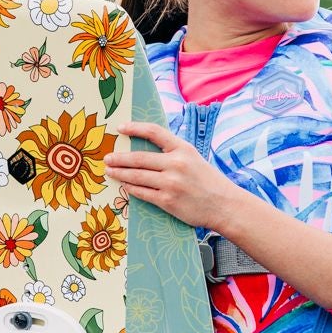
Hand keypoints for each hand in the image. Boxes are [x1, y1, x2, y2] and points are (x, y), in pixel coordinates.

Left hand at [107, 121, 241, 230]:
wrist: (224, 205)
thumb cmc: (208, 181)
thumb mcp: (194, 158)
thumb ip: (172, 152)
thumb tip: (145, 149)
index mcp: (183, 149)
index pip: (154, 132)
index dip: (134, 128)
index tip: (120, 128)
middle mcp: (176, 164)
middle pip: (139, 157)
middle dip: (119, 158)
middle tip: (107, 157)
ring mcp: (171, 183)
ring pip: (137, 176)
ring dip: (120, 173)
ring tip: (110, 171)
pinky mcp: (168, 201)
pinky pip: (142, 193)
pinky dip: (130, 188)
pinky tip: (124, 185)